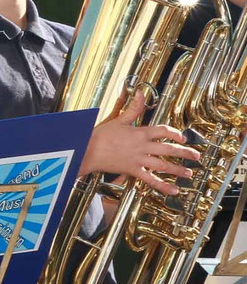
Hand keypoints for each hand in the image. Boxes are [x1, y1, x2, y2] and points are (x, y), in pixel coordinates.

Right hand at [80, 91, 200, 194]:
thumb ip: (133, 108)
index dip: (175, 133)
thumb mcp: (118, 119)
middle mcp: (142, 147)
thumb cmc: (100, 136)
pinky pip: (151, 180)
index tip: (182, 136)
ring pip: (163, 165)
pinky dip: (163, 186)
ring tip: (188, 173)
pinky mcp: (133, 170)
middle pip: (169, 149)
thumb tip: (140, 93)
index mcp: (140, 133)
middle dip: (185, 152)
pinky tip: (173, 190)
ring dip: (178, 170)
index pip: (163, 131)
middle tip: (196, 156)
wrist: (88, 150)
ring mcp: (139, 160)